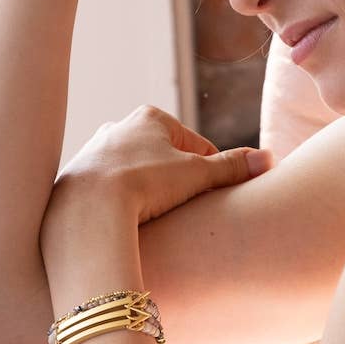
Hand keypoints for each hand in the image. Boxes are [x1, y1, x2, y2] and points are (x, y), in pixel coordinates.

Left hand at [49, 105, 272, 226]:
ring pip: (133, 176)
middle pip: (162, 159)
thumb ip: (233, 167)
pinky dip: (120, 207)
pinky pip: (108, 193)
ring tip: (159, 223)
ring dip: (147, 195)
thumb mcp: (197, 175)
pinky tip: (129, 226)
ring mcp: (93, 153)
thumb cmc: (145, 184)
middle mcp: (117, 128)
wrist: (86, 209)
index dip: (210, 173)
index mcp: (150, 117)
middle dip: (176, 183)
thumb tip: (269, 159)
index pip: (193, 145)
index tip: (215, 197)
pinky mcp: (75, 180)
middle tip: (188, 212)